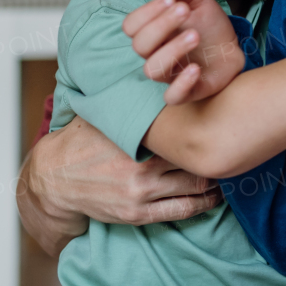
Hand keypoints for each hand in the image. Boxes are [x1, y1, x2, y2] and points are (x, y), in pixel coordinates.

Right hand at [18, 116, 220, 255]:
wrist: (53, 180)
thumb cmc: (80, 141)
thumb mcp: (102, 115)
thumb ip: (126, 101)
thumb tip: (146, 70)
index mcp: (135, 139)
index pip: (180, 131)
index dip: (204, 124)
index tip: (221, 118)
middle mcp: (141, 168)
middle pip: (192, 159)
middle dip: (213, 151)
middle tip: (231, 143)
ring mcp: (141, 194)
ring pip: (193, 187)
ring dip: (214, 179)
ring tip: (229, 168)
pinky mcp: (138, 215)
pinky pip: (181, 211)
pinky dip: (203, 204)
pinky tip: (216, 196)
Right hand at [123, 0, 235, 103]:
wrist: (233, 46)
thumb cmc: (208, 24)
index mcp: (153, 32)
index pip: (131, 26)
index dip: (146, 12)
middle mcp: (156, 54)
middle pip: (140, 46)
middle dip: (161, 25)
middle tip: (185, 11)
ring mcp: (171, 74)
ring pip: (153, 70)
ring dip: (172, 50)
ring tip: (195, 35)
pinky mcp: (189, 91)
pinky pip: (172, 97)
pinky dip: (181, 84)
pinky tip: (196, 67)